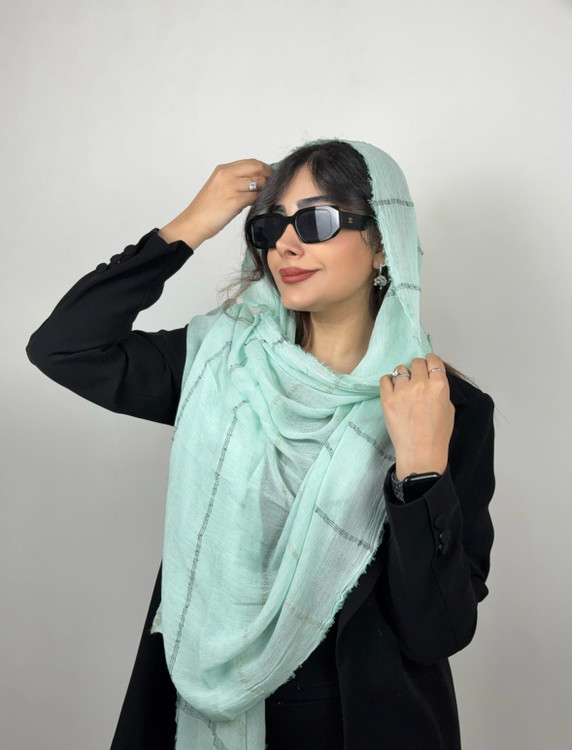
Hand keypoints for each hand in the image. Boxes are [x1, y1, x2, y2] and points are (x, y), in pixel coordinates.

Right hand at [159, 158, 273, 248]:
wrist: (194, 222)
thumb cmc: (206, 209)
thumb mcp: (219, 187)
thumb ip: (235, 182)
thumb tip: (257, 183)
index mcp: (223, 170)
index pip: (251, 162)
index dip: (264, 168)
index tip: (271, 175)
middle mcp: (227, 175)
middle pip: (257, 168)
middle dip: (269, 176)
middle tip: (274, 185)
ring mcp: (231, 187)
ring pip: (259, 183)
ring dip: (266, 190)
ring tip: (266, 197)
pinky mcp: (235, 201)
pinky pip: (255, 197)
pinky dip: (261, 200)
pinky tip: (261, 205)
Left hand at [379, 354, 454, 480]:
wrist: (421, 452)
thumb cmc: (437, 434)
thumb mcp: (448, 408)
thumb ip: (440, 389)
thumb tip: (431, 378)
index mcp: (439, 386)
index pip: (433, 360)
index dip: (430, 363)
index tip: (428, 367)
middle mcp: (421, 384)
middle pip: (416, 362)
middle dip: (417, 369)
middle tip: (416, 380)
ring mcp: (402, 391)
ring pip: (400, 369)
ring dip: (403, 376)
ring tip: (404, 388)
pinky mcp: (387, 399)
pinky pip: (384, 379)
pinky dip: (389, 382)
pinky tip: (393, 390)